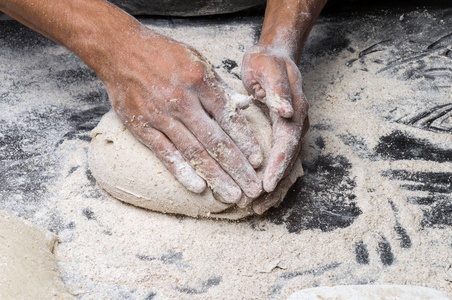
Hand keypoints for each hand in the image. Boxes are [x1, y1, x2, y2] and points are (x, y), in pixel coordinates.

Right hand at [102, 27, 262, 202]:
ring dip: (216, 176)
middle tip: (253, 189)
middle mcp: (182, 101)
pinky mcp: (142, 126)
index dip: (246, 142)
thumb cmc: (164, 55)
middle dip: (237, 168)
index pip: (229, 118)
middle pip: (215, 141)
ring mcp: (160, 116)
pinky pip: (165, 153)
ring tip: (233, 195)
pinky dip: (182, 171)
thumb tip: (244, 105)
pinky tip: (199, 188)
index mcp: (200, 81)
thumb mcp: (198, 60)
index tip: (258, 161)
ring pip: (194, 152)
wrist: (120, 50)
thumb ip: (221, 86)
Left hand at [242, 45, 308, 193]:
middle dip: (275, 184)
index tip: (266, 184)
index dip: (278, 164)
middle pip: (290, 160)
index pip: (287, 142)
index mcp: (295, 110)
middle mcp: (298, 124)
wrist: (275, 56)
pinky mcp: (286, 136)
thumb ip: (277, 89)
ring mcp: (294, 131)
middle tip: (257, 205)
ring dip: (276, 188)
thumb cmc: (267, 62)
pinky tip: (264, 195)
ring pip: (289, 165)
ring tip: (258, 208)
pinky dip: (275, 179)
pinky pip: (283, 162)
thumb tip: (286, 111)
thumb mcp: (267, 68)